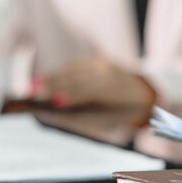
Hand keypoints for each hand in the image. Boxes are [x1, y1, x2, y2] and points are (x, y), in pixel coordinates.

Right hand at [31, 57, 156, 117]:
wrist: (148, 92)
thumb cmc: (125, 114)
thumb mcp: (110, 121)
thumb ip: (85, 117)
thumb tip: (56, 112)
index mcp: (117, 90)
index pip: (90, 91)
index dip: (71, 95)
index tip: (53, 101)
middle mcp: (110, 72)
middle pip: (78, 78)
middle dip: (55, 85)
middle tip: (33, 93)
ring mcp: (104, 64)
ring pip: (75, 69)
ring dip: (53, 77)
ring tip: (34, 87)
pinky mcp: (99, 60)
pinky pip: (76, 66)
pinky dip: (60, 73)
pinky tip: (47, 80)